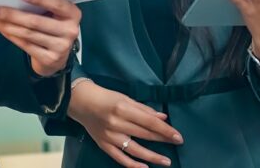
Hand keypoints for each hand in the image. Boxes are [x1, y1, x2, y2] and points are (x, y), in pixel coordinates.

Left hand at [0, 0, 80, 76]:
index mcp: (73, 14)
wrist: (58, 56)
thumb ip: (43, 7)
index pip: (57, 4)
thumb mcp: (55, 15)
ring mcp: (61, 47)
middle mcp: (70, 30)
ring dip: (6, 26)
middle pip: (36, 21)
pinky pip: (26, 45)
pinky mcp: (50, 59)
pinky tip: (1, 30)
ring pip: (28, 34)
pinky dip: (11, 36)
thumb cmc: (53, 26)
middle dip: (12, 14)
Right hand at [67, 79, 182, 167]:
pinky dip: (132, 164)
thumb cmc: (106, 98)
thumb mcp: (125, 98)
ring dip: (152, 156)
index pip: (149, 122)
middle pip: (144, 135)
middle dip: (163, 140)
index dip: (165, 130)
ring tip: (166, 161)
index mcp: (123, 109)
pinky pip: (120, 158)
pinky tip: (144, 167)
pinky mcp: (103, 145)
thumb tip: (163, 118)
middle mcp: (117, 124)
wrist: (81, 102)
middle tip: (177, 144)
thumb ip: (144, 109)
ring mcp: (110, 136)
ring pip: (134, 150)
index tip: (178, 136)